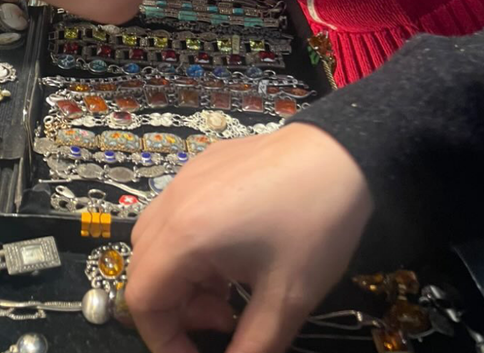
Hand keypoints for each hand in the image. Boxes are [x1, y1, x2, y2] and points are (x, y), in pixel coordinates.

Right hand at [126, 124, 373, 352]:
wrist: (344, 153)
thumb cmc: (316, 224)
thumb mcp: (289, 297)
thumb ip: (254, 344)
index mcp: (183, 239)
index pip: (141, 300)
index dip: (162, 340)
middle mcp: (168, 207)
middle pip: (143, 272)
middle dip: (177, 311)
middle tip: (224, 322)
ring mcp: (179, 183)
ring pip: (156, 244)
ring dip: (183, 279)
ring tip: (229, 289)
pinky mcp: (197, 170)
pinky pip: (174, 217)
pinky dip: (191, 248)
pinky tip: (236, 251)